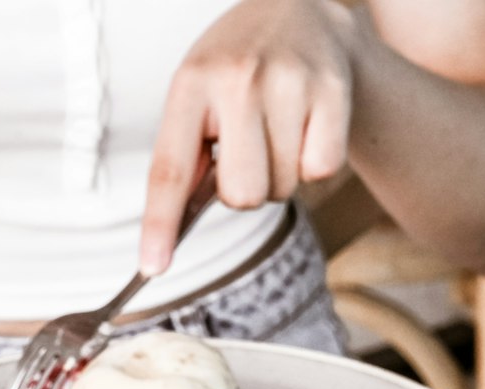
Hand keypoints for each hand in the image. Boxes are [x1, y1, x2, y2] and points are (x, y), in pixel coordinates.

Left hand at [140, 0, 353, 274]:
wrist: (299, 10)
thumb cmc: (237, 70)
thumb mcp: (198, 97)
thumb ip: (186, 157)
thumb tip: (172, 231)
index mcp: (191, 84)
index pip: (170, 170)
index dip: (160, 224)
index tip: (152, 267)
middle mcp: (237, 79)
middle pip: (242, 196)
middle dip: (246, 190)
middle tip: (250, 152)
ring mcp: (288, 82)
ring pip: (282, 189)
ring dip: (281, 174)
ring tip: (278, 130)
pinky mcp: (332, 91)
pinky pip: (320, 171)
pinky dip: (315, 163)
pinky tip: (307, 126)